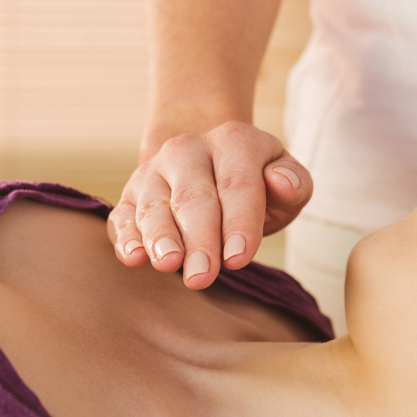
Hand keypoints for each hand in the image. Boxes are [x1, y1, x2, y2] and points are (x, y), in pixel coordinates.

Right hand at [106, 121, 312, 288]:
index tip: (239, 260)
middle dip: (200, 239)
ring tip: (168, 265)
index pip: (238, 184)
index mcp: (235, 140)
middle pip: (194, 197)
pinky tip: (134, 258)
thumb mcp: (287, 182)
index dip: (239, 223)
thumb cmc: (258, 185)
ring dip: (161, 238)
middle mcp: (188, 149)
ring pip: (155, 206)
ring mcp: (154, 170)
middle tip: (203, 276)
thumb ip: (294, 183)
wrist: (213, 167)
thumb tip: (281, 182)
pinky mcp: (130, 195)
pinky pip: (123, 216)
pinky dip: (126, 238)